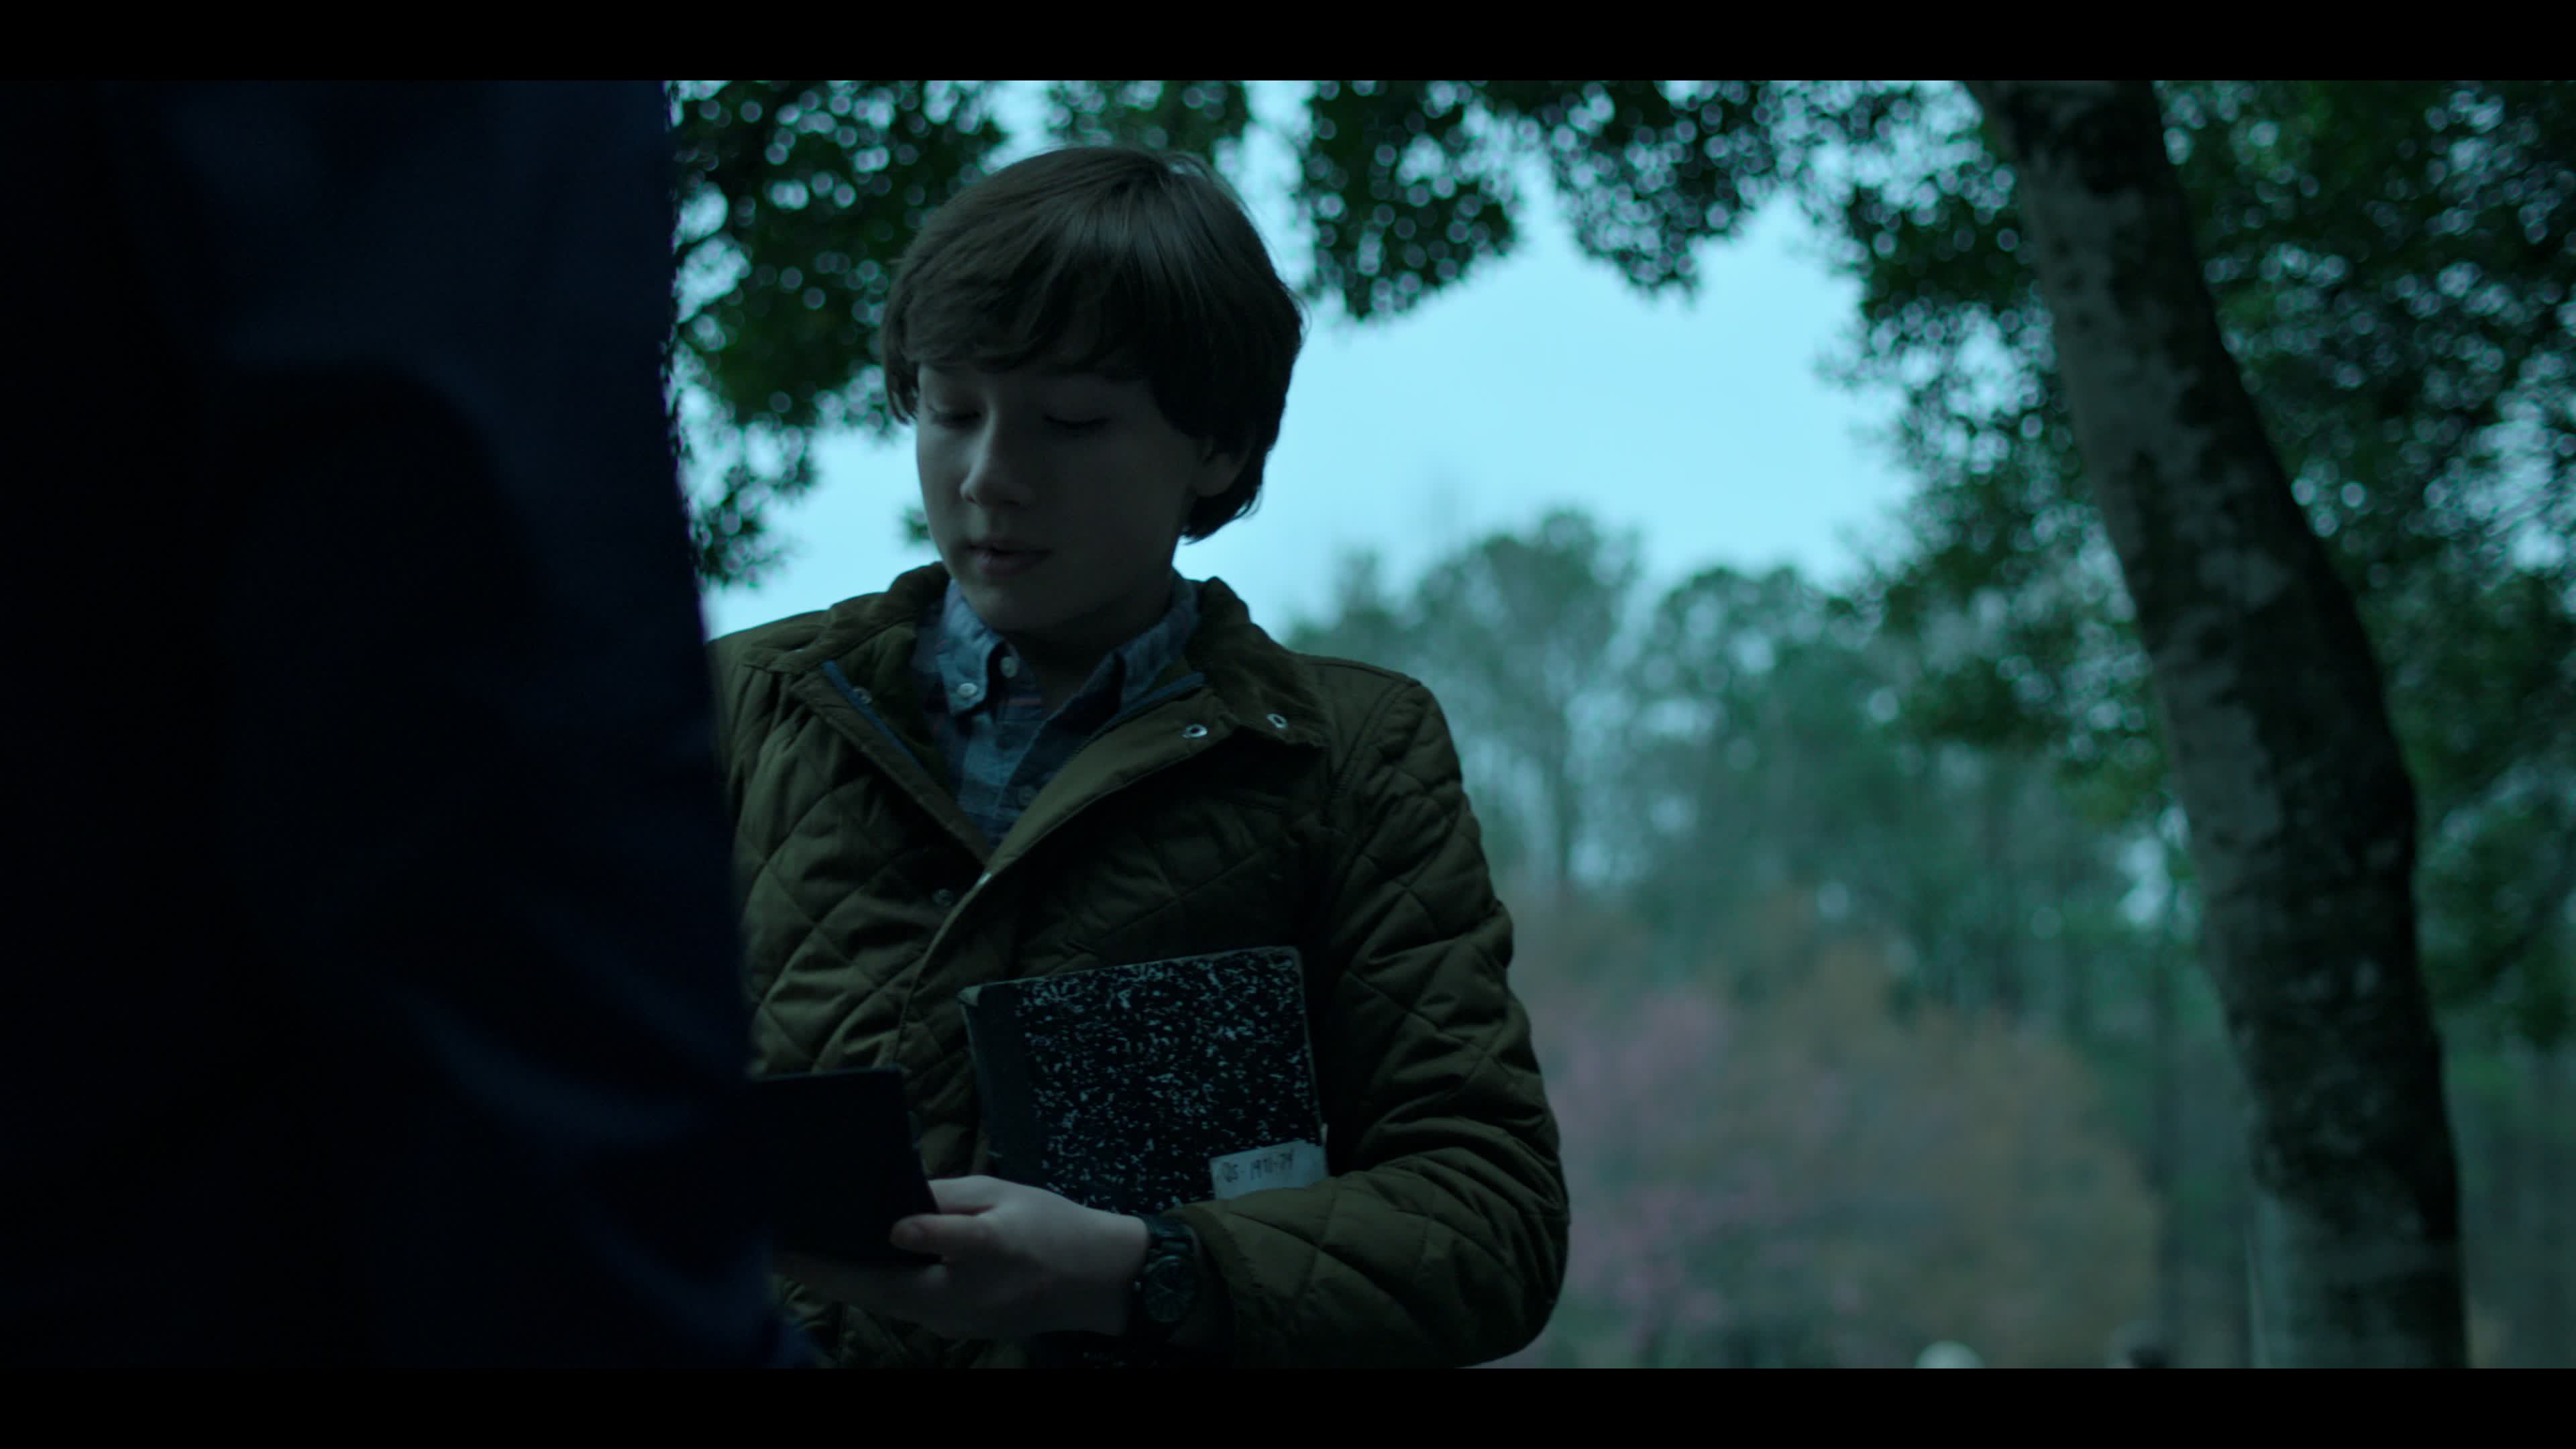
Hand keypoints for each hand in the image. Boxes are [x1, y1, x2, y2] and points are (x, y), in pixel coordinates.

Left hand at [775, 1176, 1149, 1342]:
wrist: (1099, 1283)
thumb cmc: (1053, 1227)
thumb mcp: (1007, 1197)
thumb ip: (950, 1201)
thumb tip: (893, 1204)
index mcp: (989, 1252)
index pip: (938, 1244)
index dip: (914, 1235)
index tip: (873, 1228)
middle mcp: (965, 1299)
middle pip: (883, 1289)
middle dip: (826, 1270)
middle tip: (776, 1248)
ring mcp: (956, 1323)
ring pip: (885, 1302)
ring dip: (839, 1282)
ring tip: (792, 1255)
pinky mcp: (954, 1329)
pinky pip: (901, 1307)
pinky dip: (867, 1288)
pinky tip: (840, 1266)